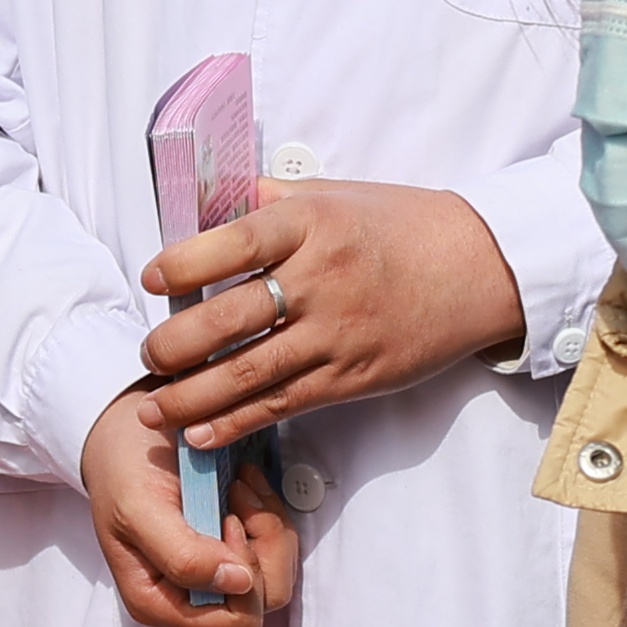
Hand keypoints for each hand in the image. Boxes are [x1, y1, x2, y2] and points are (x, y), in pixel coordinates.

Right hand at [79, 385, 292, 626]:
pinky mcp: (233, 547)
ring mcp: (216, 573)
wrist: (126, 430)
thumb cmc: (124, 468)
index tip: (226, 520)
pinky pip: (277, 544)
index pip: (236, 619)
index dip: (244, 571)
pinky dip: (268, 509)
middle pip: (265, 598)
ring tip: (239, 486)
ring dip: (267, 522)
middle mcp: (192, 598)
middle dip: (263, 543)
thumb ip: (182, 556)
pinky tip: (244, 484)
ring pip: (278, 571)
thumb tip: (238, 584)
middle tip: (238, 496)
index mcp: (161, 603)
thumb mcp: (140, 509)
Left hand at [140, 180, 524, 452]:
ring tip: (153, 410)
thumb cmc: (402, 225)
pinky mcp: (353, 376)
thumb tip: (204, 201)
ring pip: (248, 373)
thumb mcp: (335, 193)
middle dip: (174, 344)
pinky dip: (235, 423)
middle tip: (147, 355)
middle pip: (230, 318)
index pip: (233, 242)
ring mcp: (338, 333)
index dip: (183, 263)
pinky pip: (283, 404)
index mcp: (312, 223)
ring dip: (191, 397)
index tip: (151, 278)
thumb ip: (269, 200)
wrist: (479, 267)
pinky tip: (200, 432)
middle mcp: (322, 278)